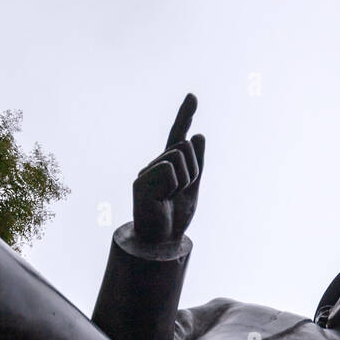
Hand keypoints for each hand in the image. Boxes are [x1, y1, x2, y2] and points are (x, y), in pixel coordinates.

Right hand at [133, 93, 204, 244]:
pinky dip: (174, 186)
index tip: (193, 96)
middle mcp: (155, 165)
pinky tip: (163, 200)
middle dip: (193, 171)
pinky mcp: (141, 181)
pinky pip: (169, 170)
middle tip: (181, 194)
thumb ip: (196, 164)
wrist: (162, 243)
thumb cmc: (175, 218)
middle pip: (185, 147)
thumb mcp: (193, 189)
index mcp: (168, 166)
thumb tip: (198, 135)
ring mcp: (146, 172)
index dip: (185, 116)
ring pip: (179, 156)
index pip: (177, 136)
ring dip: (185, 180)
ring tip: (172, 198)